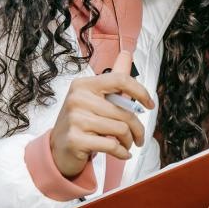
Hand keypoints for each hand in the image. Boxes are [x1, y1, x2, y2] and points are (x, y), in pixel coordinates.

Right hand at [49, 52, 155, 178]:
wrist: (58, 148)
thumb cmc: (81, 121)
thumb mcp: (94, 97)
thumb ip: (114, 78)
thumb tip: (127, 54)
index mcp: (84, 85)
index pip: (120, 80)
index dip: (140, 91)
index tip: (149, 105)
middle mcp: (77, 99)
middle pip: (124, 112)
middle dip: (137, 128)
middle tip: (138, 137)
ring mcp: (75, 119)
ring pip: (120, 129)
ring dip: (129, 141)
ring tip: (126, 144)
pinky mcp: (76, 140)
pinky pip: (111, 146)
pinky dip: (122, 153)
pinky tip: (122, 154)